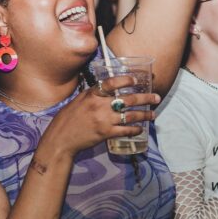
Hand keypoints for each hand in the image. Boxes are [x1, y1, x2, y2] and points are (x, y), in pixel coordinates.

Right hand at [41, 76, 158, 157]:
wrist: (61, 138)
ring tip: (153, 115)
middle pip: (127, 99)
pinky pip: (125, 130)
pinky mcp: (105, 133)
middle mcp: (99, 105)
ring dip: (144, 115)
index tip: (137, 80)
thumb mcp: (79, 100)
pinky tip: (140, 129)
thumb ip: (94, 95)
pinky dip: (134, 129)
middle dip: (145, 98)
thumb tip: (109, 90)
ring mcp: (103, 120)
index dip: (126, 80)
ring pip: (130, 115)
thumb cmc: (68, 118)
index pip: (112, 83)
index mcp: (92, 94)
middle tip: (156, 98)